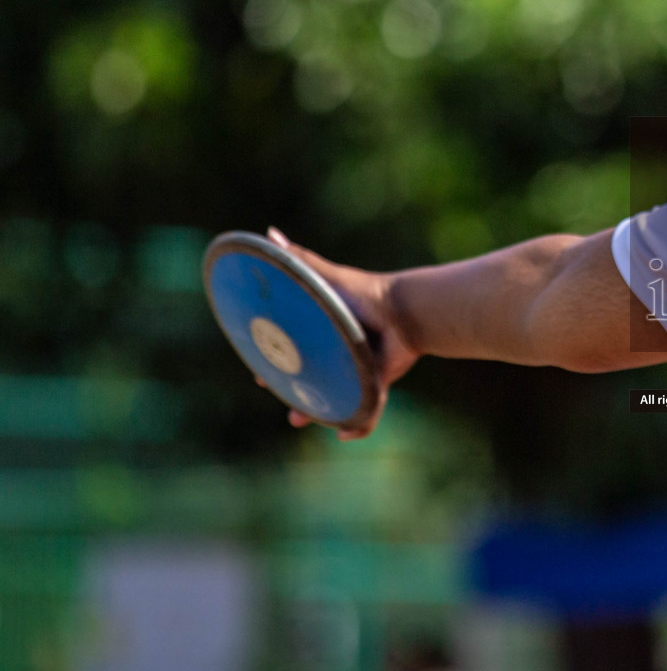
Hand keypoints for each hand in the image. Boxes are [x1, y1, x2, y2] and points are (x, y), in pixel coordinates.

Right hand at [261, 227, 420, 439]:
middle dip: (296, 396)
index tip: (260, 375)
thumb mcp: (325, 278)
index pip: (294, 352)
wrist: (403, 312)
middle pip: (312, 381)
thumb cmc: (364, 293)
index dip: (276, 365)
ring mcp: (357, 372)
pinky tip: (345, 435)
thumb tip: (268, 235)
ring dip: (320, 415)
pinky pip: (366, 413)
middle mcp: (339, 355)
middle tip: (284, 407)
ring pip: (336, 402)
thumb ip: (299, 260)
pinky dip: (357, 427)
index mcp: (324, 334)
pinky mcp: (377, 385)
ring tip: (301, 421)